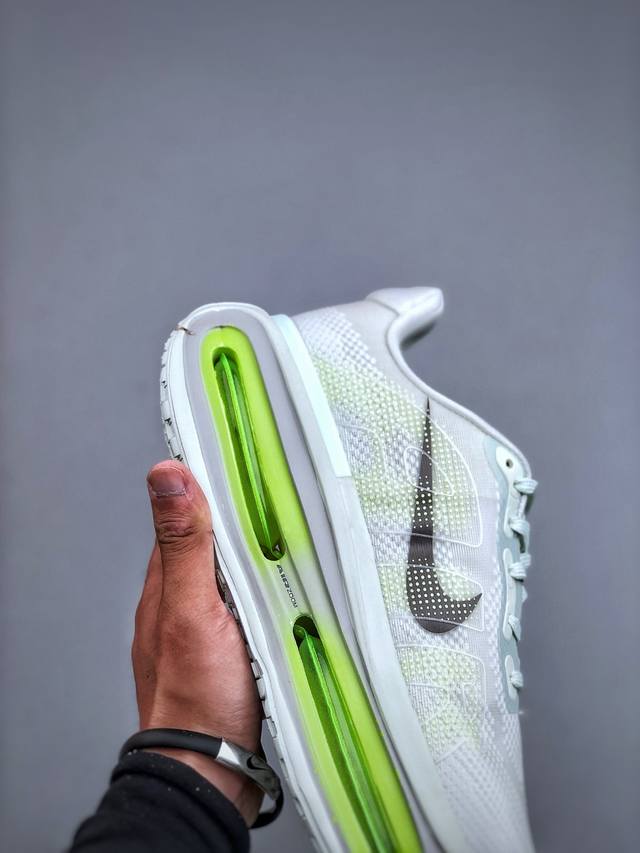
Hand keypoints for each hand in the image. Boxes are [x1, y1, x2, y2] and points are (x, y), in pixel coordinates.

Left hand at [132, 460, 262, 824]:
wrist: (211, 767)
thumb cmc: (196, 698)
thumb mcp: (192, 611)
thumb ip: (186, 546)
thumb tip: (167, 477)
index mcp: (170, 579)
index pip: (190, 510)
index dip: (214, 481)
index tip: (242, 451)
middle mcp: (187, 596)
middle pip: (221, 539)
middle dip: (251, 518)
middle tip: (288, 489)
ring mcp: (212, 621)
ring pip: (243, 571)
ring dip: (267, 555)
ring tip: (302, 529)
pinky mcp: (235, 644)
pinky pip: (257, 601)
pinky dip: (275, 588)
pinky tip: (296, 587)